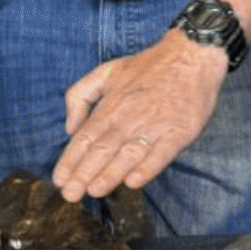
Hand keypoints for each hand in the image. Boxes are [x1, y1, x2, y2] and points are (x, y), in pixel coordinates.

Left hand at [53, 33, 226, 200]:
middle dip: (83, 174)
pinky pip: (161, 153)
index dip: (70, 161)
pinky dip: (147, 168)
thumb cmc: (148, 66)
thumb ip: (80, 95)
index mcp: (111, 105)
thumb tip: (70, 126)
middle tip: (71, 194)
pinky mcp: (179, 131)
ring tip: (95, 191)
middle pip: (102, 149)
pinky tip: (134, 181)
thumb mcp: (106, 71)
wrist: (191, 55)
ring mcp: (155, 125)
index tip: (60, 180)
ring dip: (110, 174)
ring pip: (128, 154)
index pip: (85, 138)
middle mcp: (130, 117)